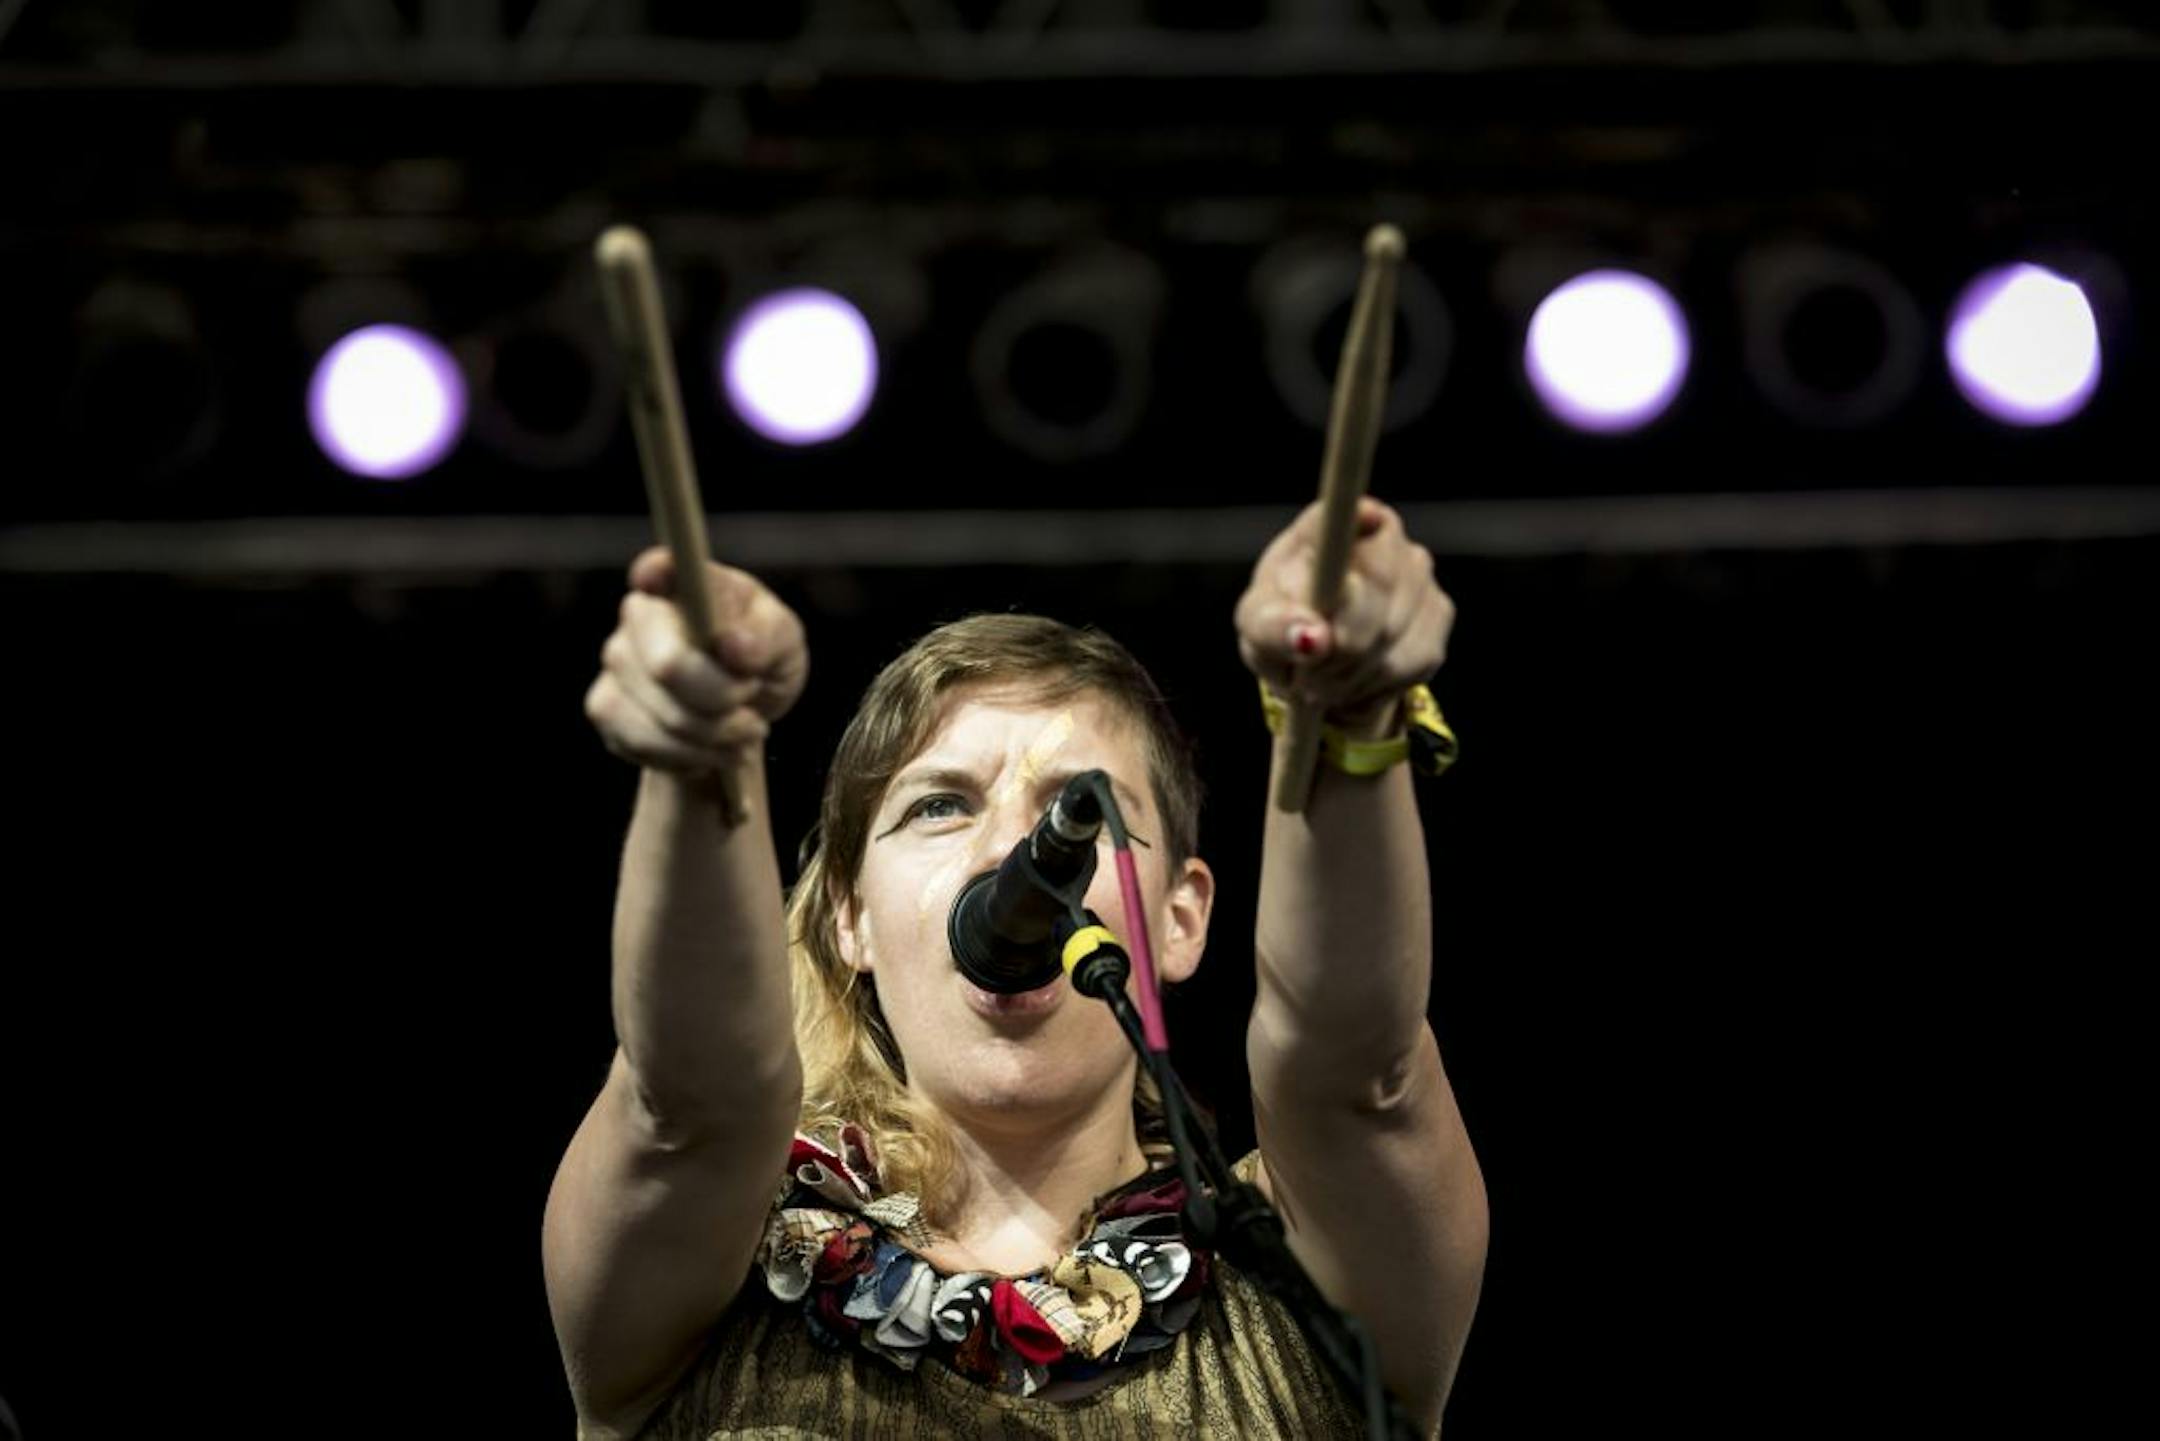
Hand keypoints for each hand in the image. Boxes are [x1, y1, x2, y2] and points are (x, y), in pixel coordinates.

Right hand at [584, 547, 808, 775]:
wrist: (743, 710)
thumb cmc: (762, 658)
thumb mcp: (784, 641)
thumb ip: (767, 638)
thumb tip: (734, 646)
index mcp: (684, 584)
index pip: (658, 568)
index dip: (654, 573)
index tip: (654, 581)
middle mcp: (639, 616)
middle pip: (668, 666)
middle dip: (722, 700)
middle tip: (750, 700)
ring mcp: (616, 662)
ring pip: (657, 717)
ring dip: (712, 738)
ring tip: (743, 731)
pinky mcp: (605, 708)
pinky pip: (641, 745)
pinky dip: (687, 758)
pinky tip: (709, 748)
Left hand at [1235, 498, 1454, 736]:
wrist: (1316, 656)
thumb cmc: (1280, 626)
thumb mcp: (1257, 627)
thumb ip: (1274, 629)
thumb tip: (1312, 639)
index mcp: (1327, 525)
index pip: (1348, 514)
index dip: (1358, 521)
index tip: (1364, 521)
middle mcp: (1381, 535)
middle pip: (1380, 587)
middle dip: (1341, 646)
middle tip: (1307, 678)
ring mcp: (1417, 570)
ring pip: (1396, 634)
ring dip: (1354, 674)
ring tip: (1324, 682)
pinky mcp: (1439, 610)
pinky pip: (1416, 659)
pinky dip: (1379, 683)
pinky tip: (1356, 679)